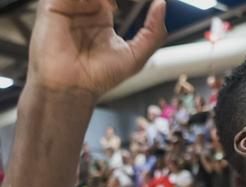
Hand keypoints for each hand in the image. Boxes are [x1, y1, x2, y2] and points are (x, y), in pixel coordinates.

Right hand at [29, 0, 166, 98]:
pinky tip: (100, 3)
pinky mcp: (52, 7)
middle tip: (124, 3)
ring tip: (111, 5)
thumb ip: (153, 32)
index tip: (148, 0)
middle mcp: (84, 10)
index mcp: (101, 18)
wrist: (73, 88)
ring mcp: (68, 7)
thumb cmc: (100, 77)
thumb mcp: (137, 56)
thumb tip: (161, 5)